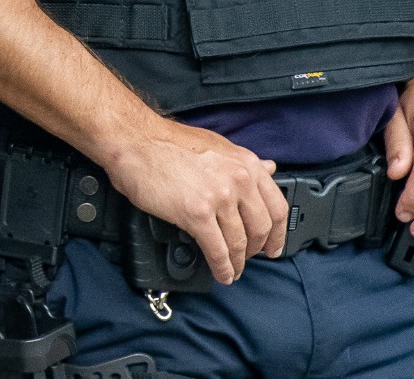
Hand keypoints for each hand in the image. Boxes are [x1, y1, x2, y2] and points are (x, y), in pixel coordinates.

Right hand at [102, 118, 288, 283]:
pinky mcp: (197, 213)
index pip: (277, 207)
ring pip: (239, 242)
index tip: (274, 246)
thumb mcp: (216, 146)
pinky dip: (222, 267)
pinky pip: (217, 250)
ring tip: (232, 270)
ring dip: (237, 263)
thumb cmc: (167, 142)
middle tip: (249, 259)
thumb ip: (243, 163)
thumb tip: (269, 168)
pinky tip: (221, 273)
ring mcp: (219, 197)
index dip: (278, 234)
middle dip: (256, 250)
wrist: (134, 141)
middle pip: (261, 228)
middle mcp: (238, 179)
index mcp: (245, 163)